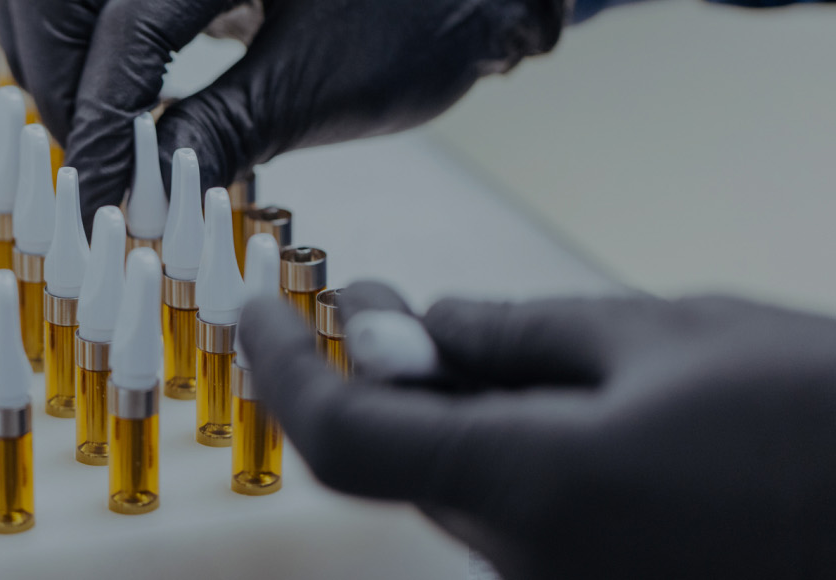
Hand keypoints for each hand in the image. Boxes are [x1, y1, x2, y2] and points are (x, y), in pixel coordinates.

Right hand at [0, 0, 565, 228]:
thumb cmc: (424, 13)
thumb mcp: (317, 86)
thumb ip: (217, 132)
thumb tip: (141, 185)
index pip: (121, 32)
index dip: (98, 127)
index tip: (102, 199)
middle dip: (55, 79)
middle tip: (86, 163)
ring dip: (60, 53)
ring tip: (92, 130)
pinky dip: (90, 29)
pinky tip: (112, 82)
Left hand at [238, 282, 835, 578]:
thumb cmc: (816, 417)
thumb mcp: (659, 336)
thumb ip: (519, 334)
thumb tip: (431, 327)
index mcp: (539, 484)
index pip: (346, 437)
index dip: (286, 368)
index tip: (265, 309)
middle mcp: (534, 560)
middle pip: (396, 461)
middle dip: (369, 376)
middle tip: (369, 298)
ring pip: (448, 489)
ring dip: (430, 414)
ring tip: (462, 338)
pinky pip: (504, 516)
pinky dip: (485, 452)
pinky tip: (524, 399)